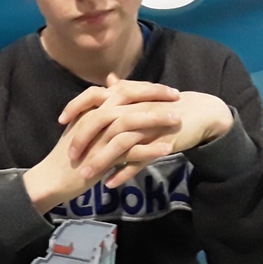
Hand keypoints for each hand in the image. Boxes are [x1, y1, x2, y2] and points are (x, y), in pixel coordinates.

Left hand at [59, 75, 232, 188]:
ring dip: (101, 160)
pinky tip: (110, 183)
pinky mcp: (161, 142)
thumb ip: (124, 90)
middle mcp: (134, 108)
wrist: (201, 113)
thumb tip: (109, 80)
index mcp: (127, 95)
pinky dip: (124, 171)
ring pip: (119, 143)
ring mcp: (148, 126)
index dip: (76, 107)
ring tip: (87, 176)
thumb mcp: (145, 97)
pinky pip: (139, 159)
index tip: (61, 121)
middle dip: (84, 140)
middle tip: (70, 157)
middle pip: (102, 122)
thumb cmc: (168, 105)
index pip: (94, 97)